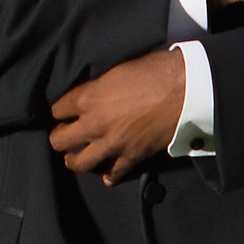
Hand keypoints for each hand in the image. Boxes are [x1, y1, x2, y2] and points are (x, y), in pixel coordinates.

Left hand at [49, 48, 185, 183]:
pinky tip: (106, 174)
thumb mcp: (118, 68)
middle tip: (65, 134)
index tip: (63, 111)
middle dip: (60, 136)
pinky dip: (109, 175)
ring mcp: (112, 143)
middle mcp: (94, 124)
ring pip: (79, 162)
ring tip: (75, 157)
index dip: (60, 110)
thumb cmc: (156, 71)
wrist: (186, 90)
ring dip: (74, 160)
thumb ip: (100, 85)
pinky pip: (113, 173)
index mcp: (88, 97)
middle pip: (59, 140)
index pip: (57, 109)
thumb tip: (95, 91)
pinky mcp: (131, 156)